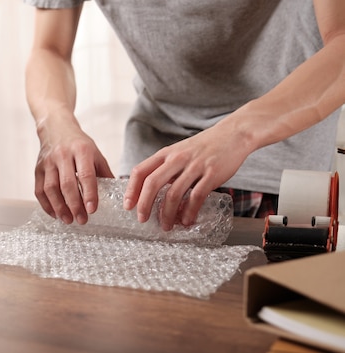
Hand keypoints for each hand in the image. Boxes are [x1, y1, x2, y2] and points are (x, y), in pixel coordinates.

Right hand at [34, 117, 113, 224]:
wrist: (56, 128)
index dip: (90, 194)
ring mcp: (48, 162)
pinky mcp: (38, 169)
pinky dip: (46, 205)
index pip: (86, 175)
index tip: (92, 209)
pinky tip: (55, 214)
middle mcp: (63, 155)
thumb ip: (104, 173)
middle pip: (67, 184)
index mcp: (81, 150)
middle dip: (74, 205)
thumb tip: (117, 193)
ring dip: (59, 207)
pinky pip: (39, 190)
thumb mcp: (95, 153)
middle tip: (82, 220)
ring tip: (68, 220)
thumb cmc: (78, 143)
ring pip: (51, 188)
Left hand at [123, 120, 252, 230]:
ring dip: (167, 213)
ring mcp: (195, 166)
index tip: (128, 206)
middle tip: (142, 219)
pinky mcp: (212, 174)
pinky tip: (187, 221)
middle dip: (144, 204)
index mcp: (166, 153)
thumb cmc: (204, 147)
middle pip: (152, 183)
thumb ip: (165, 168)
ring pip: (174, 193)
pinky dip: (189, 211)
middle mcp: (177, 158)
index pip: (141, 171)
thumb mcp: (179, 151)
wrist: (233, 134)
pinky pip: (196, 196)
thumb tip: (150, 191)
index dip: (131, 190)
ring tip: (166, 226)